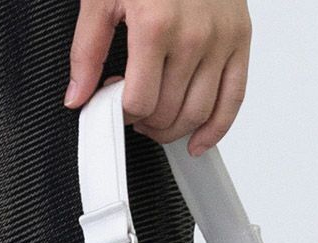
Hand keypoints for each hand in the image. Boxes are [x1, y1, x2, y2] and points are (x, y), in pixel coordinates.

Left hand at [65, 0, 251, 156]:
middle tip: (135, 113)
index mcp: (156, 25)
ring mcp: (220, 42)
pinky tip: (199, 141)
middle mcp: (193, 37)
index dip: (123, 112)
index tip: (116, 104)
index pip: (140, 101)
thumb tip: (77, 96)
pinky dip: (216, 130)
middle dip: (147, 123)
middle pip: (169, 113)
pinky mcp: (240, 42)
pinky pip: (233, 100)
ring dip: (174, 131)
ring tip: (159, 122)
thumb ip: (86, 50)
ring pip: (198, 114)